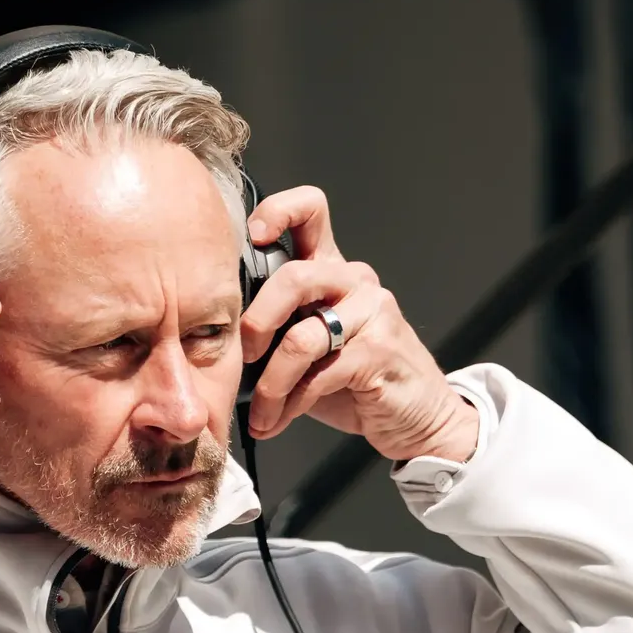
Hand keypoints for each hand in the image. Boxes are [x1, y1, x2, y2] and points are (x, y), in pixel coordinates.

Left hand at [240, 188, 477, 464]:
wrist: (416, 416)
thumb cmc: (355, 380)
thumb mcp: (310, 346)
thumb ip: (277, 326)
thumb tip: (215, 335)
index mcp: (332, 269)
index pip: (311, 211)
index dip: (277, 212)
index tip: (251, 237)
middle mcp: (354, 281)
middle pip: (293, 276)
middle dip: (257, 321)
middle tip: (244, 356)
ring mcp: (372, 314)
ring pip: (301, 338)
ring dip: (270, 385)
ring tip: (260, 413)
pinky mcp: (380, 352)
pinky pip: (319, 375)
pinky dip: (290, 404)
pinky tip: (278, 420)